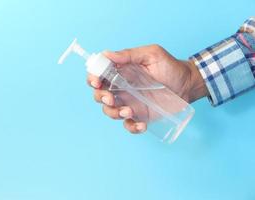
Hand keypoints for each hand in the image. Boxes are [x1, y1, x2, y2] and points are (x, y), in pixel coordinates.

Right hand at [87, 44, 207, 133]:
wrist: (188, 84)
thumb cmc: (170, 66)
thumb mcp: (151, 55)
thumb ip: (129, 54)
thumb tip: (106, 54)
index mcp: (121, 72)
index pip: (99, 74)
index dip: (92, 78)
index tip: (96, 81)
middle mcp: (121, 88)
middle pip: (99, 94)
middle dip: (101, 97)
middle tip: (111, 99)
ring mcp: (129, 103)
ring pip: (110, 111)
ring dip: (114, 113)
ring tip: (129, 111)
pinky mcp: (139, 115)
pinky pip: (129, 125)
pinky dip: (132, 127)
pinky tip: (141, 125)